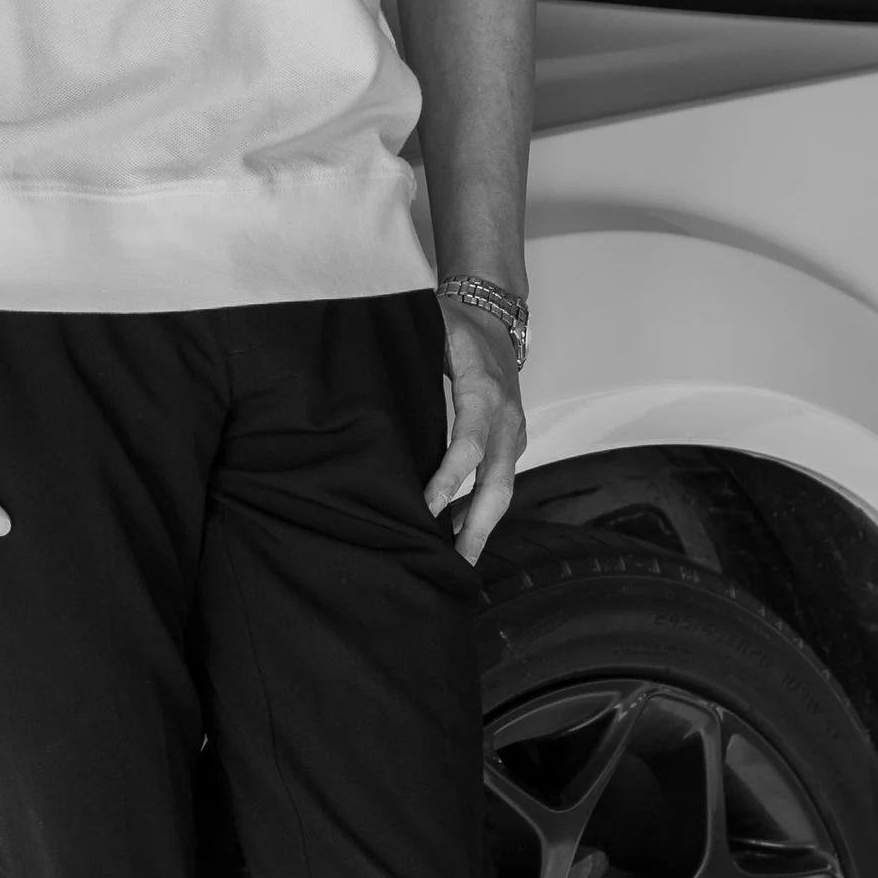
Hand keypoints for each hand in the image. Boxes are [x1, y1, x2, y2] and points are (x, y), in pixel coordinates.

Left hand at [425, 301, 525, 567]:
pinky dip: (481, 507)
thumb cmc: (455, 325)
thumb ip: (407, 363)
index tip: (424, 509)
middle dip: (476, 527)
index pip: (466, 446)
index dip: (447, 480)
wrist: (497, 315)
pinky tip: (457, 530)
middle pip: (497, 484)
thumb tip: (363, 394)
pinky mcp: (512, 438)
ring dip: (480, 525)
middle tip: (455, 562)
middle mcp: (505, 417)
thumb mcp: (431, 333)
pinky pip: (499, 479)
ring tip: (456, 560)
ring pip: (502, 489)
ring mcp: (513, 431)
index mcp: (483, 392)